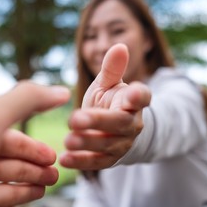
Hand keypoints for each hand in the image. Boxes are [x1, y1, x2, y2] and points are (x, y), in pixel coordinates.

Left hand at [60, 43, 150, 169]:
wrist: (113, 129)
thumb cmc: (110, 101)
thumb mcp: (108, 84)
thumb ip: (112, 68)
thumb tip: (119, 45)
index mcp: (134, 102)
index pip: (141, 97)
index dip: (137, 97)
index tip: (129, 95)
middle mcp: (132, 124)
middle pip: (119, 123)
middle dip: (98, 122)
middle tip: (75, 120)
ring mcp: (122, 143)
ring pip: (108, 144)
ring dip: (87, 143)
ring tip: (67, 140)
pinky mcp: (110, 159)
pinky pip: (97, 161)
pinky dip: (81, 161)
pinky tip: (64, 160)